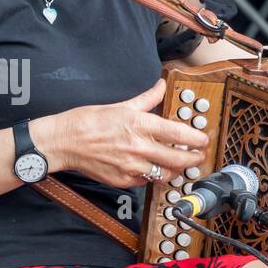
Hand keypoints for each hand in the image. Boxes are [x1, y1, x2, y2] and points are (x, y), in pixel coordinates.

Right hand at [51, 76, 207, 188]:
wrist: (64, 141)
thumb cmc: (88, 121)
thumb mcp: (120, 105)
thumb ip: (147, 98)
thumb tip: (161, 85)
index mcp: (140, 124)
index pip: (180, 133)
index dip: (197, 138)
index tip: (202, 139)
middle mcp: (139, 147)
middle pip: (179, 158)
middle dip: (194, 158)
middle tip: (197, 156)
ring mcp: (131, 167)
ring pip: (166, 174)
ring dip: (176, 170)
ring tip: (179, 165)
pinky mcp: (123, 180)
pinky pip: (147, 182)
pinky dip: (153, 176)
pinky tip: (154, 170)